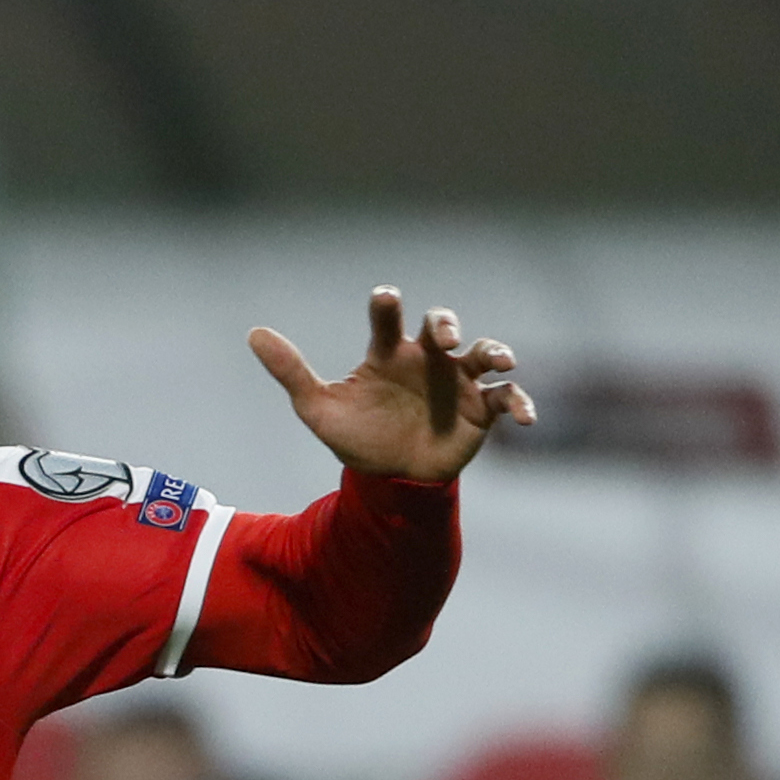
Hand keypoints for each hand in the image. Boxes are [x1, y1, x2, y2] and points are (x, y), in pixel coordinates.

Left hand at [248, 288, 532, 483]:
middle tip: (445, 338)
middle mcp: (427, 359)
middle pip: (442, 326)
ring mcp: (458, 381)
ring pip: (484, 352)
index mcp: (388, 353)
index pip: (388, 319)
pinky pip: (508, 398)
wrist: (388, 480)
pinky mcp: (482, 409)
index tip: (384, 299)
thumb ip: (291, 371)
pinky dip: (521, 402)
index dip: (387, 305)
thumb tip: (254, 333)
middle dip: (447, 324)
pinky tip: (526, 417)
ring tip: (500, 360)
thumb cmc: (357, 437)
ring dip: (495, 351)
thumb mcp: (318, 408)